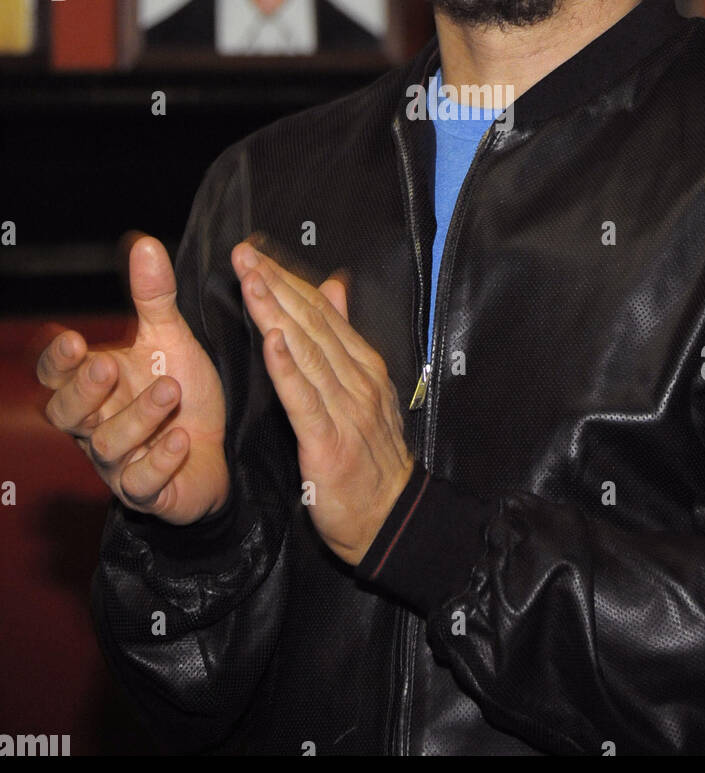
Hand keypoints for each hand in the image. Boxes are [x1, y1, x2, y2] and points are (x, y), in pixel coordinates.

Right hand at [37, 236, 228, 523]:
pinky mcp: (150, 493)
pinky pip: (143, 484)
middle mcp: (96, 426)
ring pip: (108, 445)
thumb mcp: (171, 338)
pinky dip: (159, 461)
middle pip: (66, 414)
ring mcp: (120, 463)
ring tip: (170, 389)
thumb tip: (145, 243)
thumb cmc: (182, 390)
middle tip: (106, 365)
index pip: (55, 375)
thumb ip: (154, 297)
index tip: (72, 339)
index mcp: (94, 386)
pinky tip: (181, 440)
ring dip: (137, 416)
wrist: (220, 448)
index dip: (57, 361)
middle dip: (82, 390)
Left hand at [231, 242, 413, 564]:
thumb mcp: (364, 390)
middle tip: (244, 254)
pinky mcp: (329, 441)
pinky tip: (271, 341)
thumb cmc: (370, 458)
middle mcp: (357, 380)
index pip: (321, 313)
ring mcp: (346, 409)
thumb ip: (345, 337)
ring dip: (276, 313)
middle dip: (275, 285)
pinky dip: (287, 368)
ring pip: (306, 351)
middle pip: (311, 324)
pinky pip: (304, 399)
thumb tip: (334, 285)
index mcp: (363, 367)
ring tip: (251, 281)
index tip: (256, 253)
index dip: (287, 280)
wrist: (391, 518)